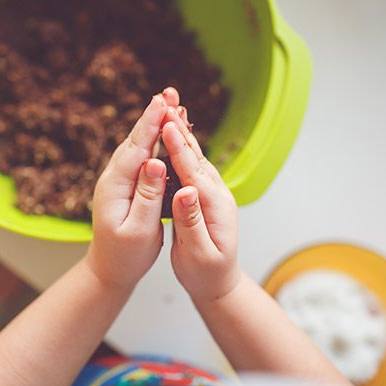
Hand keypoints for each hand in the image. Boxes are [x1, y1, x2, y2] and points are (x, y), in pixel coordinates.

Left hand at [86, 88, 179, 288]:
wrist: (109, 269)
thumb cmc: (126, 255)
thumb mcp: (139, 229)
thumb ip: (147, 196)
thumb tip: (156, 162)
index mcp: (114, 187)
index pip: (135, 149)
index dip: (150, 125)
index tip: (162, 103)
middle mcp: (112, 178)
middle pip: (134, 141)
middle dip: (152, 115)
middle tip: (168, 92)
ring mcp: (117, 180)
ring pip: (136, 146)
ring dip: (152, 124)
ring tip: (168, 104)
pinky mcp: (125, 185)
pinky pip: (140, 157)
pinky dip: (152, 141)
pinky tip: (162, 132)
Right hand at [161, 106, 240, 302]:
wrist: (219, 283)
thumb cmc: (206, 273)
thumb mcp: (198, 253)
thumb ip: (191, 222)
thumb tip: (186, 192)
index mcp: (215, 205)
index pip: (194, 171)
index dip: (179, 147)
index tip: (166, 124)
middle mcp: (217, 194)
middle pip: (196, 156)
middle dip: (181, 128)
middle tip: (168, 102)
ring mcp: (213, 193)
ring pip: (195, 157)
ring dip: (182, 133)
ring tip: (169, 110)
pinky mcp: (205, 196)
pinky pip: (192, 167)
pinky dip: (182, 149)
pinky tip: (172, 138)